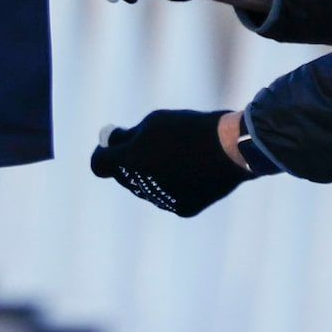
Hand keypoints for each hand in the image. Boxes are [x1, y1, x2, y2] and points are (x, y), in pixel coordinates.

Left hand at [90, 109, 250, 216]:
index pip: (99, 165)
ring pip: (145, 188)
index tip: (112, 143)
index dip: (103, 153)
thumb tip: (108, 141)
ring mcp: (162, 201)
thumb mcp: (153, 122)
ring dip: (150, 174)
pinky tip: (189, 171)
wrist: (232, 148)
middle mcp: (143, 186)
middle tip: (148, 144)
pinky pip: (167, 197)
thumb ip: (126, 136)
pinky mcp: (183, 209)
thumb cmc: (189, 129)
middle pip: (122, 177)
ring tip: (175, 156)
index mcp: (130, 162)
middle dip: (128, 162)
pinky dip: (171, 184)